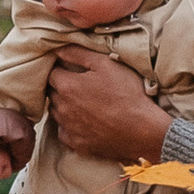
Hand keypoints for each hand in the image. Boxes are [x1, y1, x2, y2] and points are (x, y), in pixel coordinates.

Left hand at [44, 50, 171, 163]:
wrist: (142, 130)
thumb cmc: (126, 94)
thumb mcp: (106, 65)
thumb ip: (78, 54)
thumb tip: (58, 49)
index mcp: (67, 86)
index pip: (51, 73)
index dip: (60, 69)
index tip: (71, 70)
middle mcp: (62, 108)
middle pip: (52, 93)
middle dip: (61, 87)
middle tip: (78, 85)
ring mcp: (68, 127)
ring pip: (56, 113)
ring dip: (63, 106)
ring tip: (82, 103)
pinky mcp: (76, 144)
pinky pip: (64, 132)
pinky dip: (69, 126)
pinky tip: (83, 122)